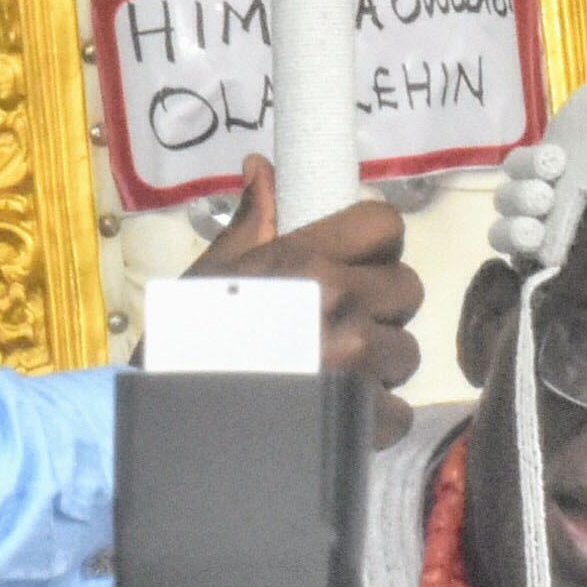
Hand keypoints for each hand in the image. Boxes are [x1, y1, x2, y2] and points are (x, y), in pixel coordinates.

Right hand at [182, 155, 424, 445]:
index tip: (358, 264)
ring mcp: (358, 361)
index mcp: (306, 259)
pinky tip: (338, 414)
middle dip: (381, 307)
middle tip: (344, 324)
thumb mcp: (215, 273)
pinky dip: (375, 418)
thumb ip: (251, 222)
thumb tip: (260, 166)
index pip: (384, 225)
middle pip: (408, 288)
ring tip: (337, 374)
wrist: (178, 420)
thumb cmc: (192, 340)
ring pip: (407, 351)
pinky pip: (401, 411)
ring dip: (379, 364)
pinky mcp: (366, 416)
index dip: (376, 244)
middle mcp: (341, 301)